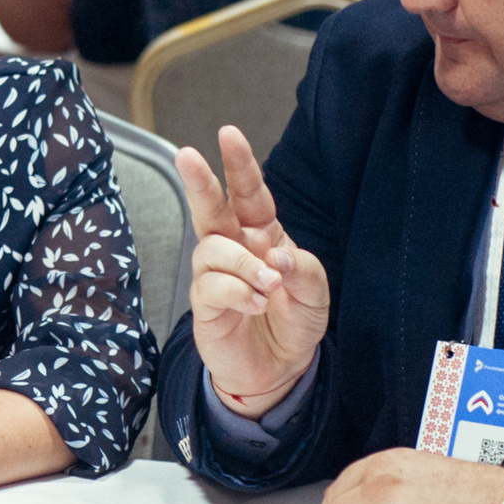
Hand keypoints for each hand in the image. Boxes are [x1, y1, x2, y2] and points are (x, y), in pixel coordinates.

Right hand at [178, 125, 328, 412]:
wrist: (280, 370)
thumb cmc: (295, 320)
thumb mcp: (315, 291)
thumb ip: (302, 267)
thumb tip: (275, 255)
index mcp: (262, 234)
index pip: (249, 193)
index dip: (240, 165)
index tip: (228, 134)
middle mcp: (233, 248)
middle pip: (211, 209)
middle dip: (200, 181)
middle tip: (187, 155)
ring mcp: (215, 276)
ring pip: (213, 250)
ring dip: (244, 264)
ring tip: (269, 285)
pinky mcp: (205, 305)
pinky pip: (212, 287)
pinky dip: (239, 293)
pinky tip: (258, 304)